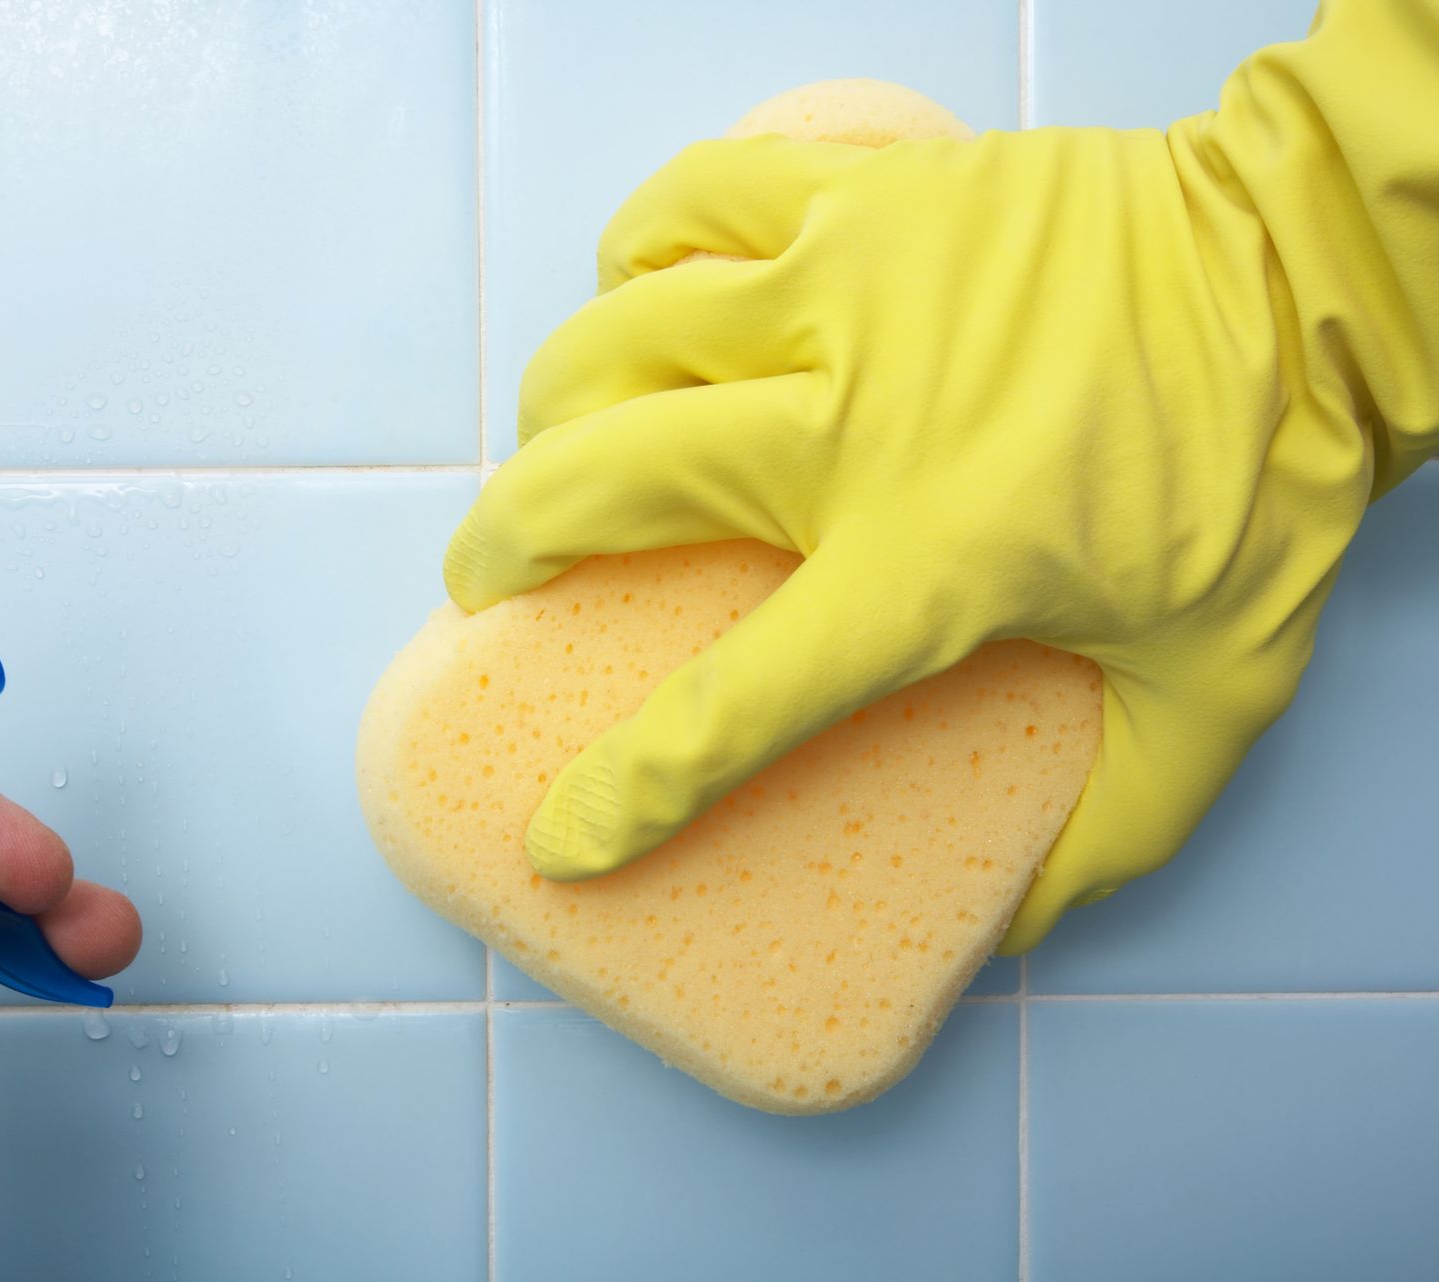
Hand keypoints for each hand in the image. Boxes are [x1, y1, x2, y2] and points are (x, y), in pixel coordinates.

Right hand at [444, 1, 1438, 951]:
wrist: (1307, 268)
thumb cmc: (1256, 479)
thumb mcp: (1210, 700)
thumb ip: (1114, 833)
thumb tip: (1007, 924)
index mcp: (929, 566)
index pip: (727, 707)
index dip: (622, 794)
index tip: (563, 841)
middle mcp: (855, 426)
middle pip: (600, 486)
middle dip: (506, 547)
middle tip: (495, 581)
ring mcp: (846, 291)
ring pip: (613, 341)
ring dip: (555, 409)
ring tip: (560, 446)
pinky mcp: (860, 196)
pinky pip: (684, 204)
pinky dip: (632, 253)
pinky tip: (638, 295)